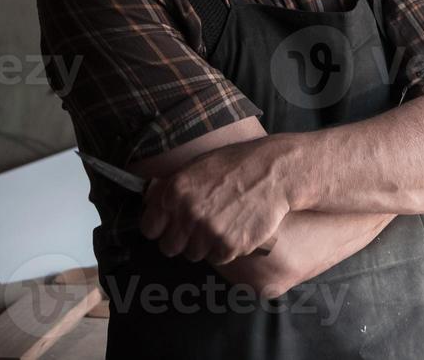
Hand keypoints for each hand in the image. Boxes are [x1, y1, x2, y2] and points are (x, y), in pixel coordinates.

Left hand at [139, 137, 290, 265]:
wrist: (274, 173)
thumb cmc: (236, 166)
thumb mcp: (197, 166)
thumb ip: (172, 187)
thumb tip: (150, 203)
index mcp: (175, 191)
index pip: (149, 228)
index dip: (160, 228)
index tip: (168, 227)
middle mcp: (188, 212)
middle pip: (169, 247)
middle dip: (180, 240)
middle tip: (198, 228)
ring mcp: (209, 231)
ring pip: (194, 254)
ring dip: (204, 245)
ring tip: (222, 223)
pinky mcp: (230, 245)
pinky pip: (218, 258)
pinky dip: (226, 249)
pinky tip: (236, 228)